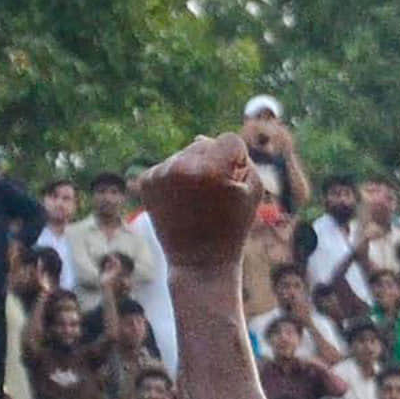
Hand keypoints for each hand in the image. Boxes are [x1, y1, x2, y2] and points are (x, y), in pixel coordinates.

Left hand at [138, 135, 271, 277]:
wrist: (199, 261)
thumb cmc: (233, 226)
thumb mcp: (253, 190)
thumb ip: (240, 157)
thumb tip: (200, 137)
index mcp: (209, 170)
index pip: (229, 140)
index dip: (238, 160)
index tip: (234, 184)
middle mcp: (180, 167)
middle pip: (204, 143)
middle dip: (213, 163)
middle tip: (216, 196)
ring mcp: (159, 173)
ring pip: (184, 154)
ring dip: (194, 171)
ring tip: (198, 202)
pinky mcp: (145, 181)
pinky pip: (168, 166)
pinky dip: (177, 180)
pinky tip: (182, 202)